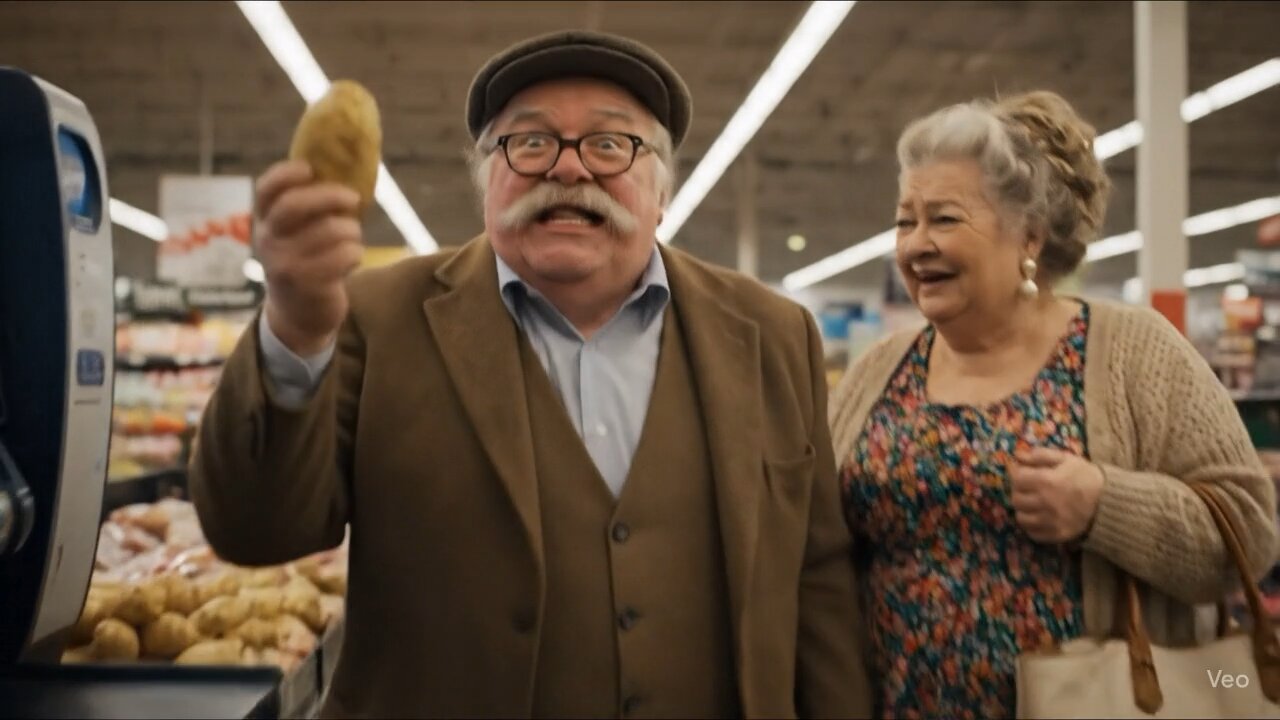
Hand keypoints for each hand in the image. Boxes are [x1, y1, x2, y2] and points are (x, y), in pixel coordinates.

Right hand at [255, 160, 363, 355]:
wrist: (298, 316)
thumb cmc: (305, 262)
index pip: (266, 191)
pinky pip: (345, 255)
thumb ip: (308, 208)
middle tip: (353, 198)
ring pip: (331, 230)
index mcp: (265, 223)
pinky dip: (356, 253)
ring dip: (351, 230)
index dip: (286, 174)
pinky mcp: (309, 285)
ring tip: (351, 238)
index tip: (310, 168)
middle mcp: (270, 242)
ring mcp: (287, 265)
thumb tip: (343, 168)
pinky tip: (350, 259)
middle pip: (295, 205)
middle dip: (330, 195)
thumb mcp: (295, 235)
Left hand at [1008, 447, 1104, 543]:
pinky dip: (1033, 526)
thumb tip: (1017, 455)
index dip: (1019, 475)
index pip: (1016, 479)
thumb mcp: (1065, 459)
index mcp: (1046, 480)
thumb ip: (1040, 455)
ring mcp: (1051, 521)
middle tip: (1029, 490)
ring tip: (1033, 505)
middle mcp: (1045, 502)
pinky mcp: (1057, 535)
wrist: (1109, 500)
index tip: (1025, 475)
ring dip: (1024, 510)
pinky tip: (1040, 518)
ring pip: (1021, 518)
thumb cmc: (1085, 476)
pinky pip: (1033, 534)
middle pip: (1016, 499)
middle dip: (1020, 492)